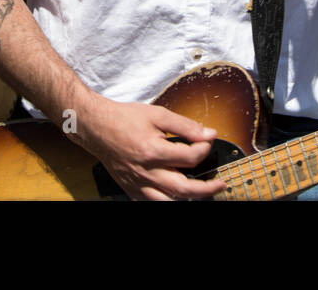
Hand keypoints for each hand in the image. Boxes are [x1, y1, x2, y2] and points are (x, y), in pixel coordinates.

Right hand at [69, 96, 228, 199]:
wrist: (97, 127)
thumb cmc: (125, 118)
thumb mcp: (158, 114)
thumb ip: (185, 126)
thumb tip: (208, 134)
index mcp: (154, 151)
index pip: (190, 158)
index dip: (204, 148)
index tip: (208, 141)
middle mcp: (147, 172)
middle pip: (184, 188)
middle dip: (207, 188)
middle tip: (220, 184)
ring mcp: (138, 184)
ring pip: (169, 202)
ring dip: (189, 199)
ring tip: (203, 193)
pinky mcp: (131, 189)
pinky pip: (151, 203)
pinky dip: (166, 202)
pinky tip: (175, 197)